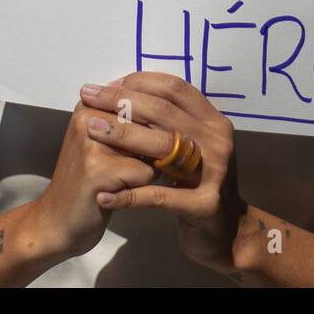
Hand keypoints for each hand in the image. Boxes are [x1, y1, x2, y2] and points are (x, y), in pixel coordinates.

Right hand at [25, 98, 157, 260]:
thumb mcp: (105, 142)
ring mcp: (91, 142)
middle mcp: (89, 117)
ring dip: (149, 166)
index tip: (140, 146)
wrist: (58, 219)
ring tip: (122, 178)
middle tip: (130, 166)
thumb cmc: (88, 180)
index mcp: (90, 105)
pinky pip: (146, 173)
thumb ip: (131, 123)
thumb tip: (174, 113)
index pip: (145, 99)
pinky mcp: (98, 169)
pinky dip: (142, 187)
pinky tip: (118, 192)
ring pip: (151, 147)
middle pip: (150, 122)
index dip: (156, 125)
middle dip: (155, 146)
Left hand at [77, 72, 246, 274]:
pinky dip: (129, 196)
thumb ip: (168, 120)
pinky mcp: (204, 205)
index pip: (174, 88)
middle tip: (87, 97)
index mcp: (214, 121)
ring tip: (88, 129)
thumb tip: (123, 89)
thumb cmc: (198, 182)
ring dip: (121, 135)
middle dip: (121, 100)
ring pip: (162, 146)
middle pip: (164, 111)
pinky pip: (159, 196)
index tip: (105, 84)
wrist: (226, 231)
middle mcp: (218, 141)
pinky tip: (103, 196)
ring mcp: (214, 172)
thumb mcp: (190, 145)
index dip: (138, 81)